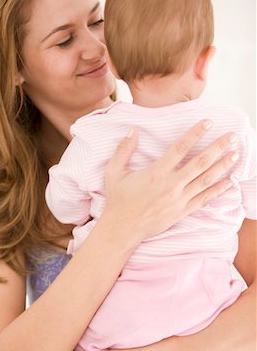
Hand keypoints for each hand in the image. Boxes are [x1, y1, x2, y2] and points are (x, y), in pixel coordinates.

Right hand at [104, 119, 237, 242]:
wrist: (123, 228)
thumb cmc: (118, 199)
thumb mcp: (114, 172)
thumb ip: (123, 150)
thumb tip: (132, 130)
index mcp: (156, 172)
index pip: (180, 148)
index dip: (195, 133)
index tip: (208, 122)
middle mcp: (171, 185)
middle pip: (200, 162)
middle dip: (218, 147)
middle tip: (232, 136)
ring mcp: (179, 200)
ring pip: (206, 180)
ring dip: (222, 166)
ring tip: (236, 154)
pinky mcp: (182, 212)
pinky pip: (204, 199)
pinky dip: (217, 190)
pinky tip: (229, 182)